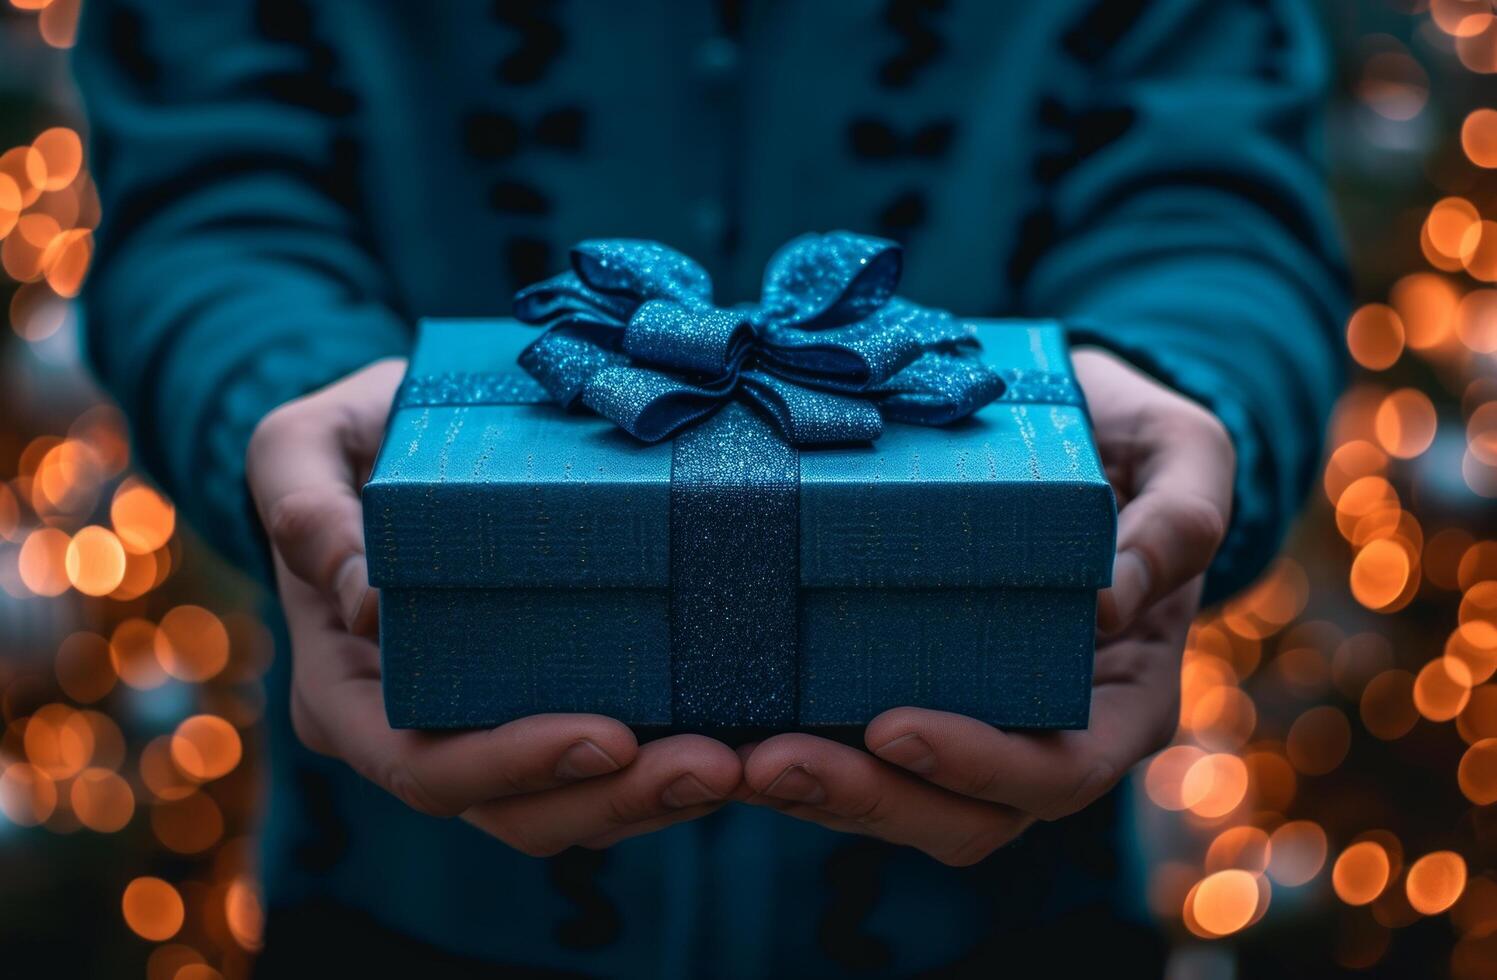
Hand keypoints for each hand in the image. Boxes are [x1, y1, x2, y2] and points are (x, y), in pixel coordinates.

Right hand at [246, 360, 740, 855]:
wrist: (390, 439)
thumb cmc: (341, 441)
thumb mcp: (299, 450)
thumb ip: (309, 514)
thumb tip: (365, 602)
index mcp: (345, 693)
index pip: (421, 765)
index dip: (513, 765)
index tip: (609, 737)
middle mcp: (412, 733)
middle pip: (509, 810)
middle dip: (611, 799)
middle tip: (712, 767)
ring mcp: (481, 729)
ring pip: (565, 805)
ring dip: (652, 799)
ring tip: (737, 764)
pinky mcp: (543, 704)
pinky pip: (602, 766)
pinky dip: (661, 765)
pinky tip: (736, 741)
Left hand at [738, 346, 1234, 864]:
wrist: (1082, 424)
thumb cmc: (1139, 440)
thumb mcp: (1186, 455)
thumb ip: (1177, 523)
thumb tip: (1107, 604)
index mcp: (1125, 697)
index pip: (1058, 771)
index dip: (979, 768)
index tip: (894, 725)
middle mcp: (1049, 730)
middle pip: (966, 817)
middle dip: (869, 799)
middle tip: (773, 762)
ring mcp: (977, 720)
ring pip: (901, 801)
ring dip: (818, 791)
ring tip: (734, 758)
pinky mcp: (910, 689)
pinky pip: (858, 748)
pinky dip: (800, 748)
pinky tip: (727, 728)